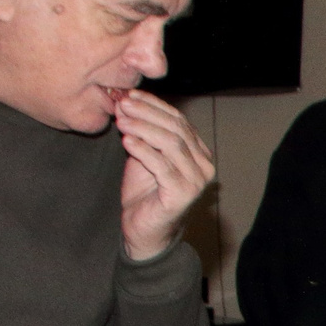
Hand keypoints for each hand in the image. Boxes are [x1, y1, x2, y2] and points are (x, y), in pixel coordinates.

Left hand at [114, 91, 214, 261]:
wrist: (143, 230)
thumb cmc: (144, 193)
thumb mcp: (145, 155)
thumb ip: (145, 133)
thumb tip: (128, 102)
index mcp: (198, 152)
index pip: (179, 120)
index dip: (154, 105)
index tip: (130, 95)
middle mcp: (204, 165)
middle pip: (176, 129)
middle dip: (147, 113)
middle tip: (123, 104)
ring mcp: (196, 181)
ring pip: (171, 144)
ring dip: (143, 128)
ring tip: (121, 120)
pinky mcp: (183, 194)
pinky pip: (162, 166)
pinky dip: (143, 150)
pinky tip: (127, 141)